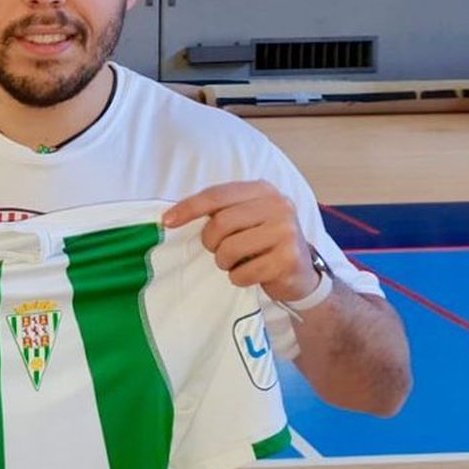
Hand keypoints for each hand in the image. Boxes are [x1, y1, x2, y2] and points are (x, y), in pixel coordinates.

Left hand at [162, 181, 319, 303]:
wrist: (300, 273)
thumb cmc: (263, 243)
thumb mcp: (247, 218)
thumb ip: (221, 211)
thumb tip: (173, 217)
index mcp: (263, 190)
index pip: (217, 194)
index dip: (189, 208)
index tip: (167, 221)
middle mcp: (278, 206)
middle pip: (221, 223)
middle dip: (211, 242)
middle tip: (219, 249)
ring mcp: (286, 232)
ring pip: (229, 249)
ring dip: (224, 262)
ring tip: (237, 261)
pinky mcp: (288, 260)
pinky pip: (243, 273)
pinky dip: (239, 278)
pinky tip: (252, 273)